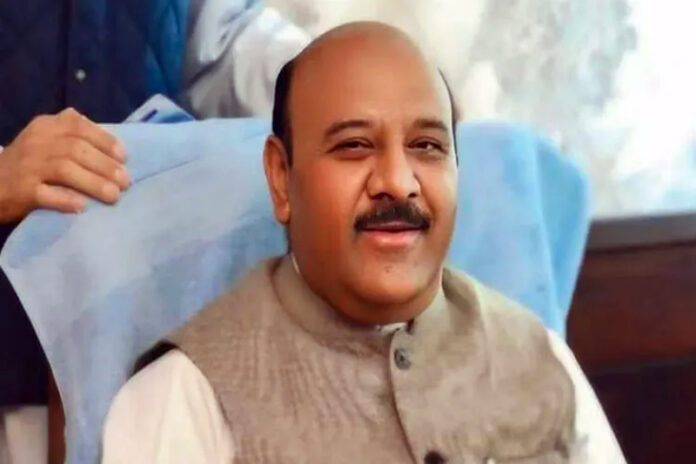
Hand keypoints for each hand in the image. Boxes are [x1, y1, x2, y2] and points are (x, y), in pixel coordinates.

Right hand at [0, 108, 129, 222]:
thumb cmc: (29, 163)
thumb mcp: (47, 140)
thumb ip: (75, 136)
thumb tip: (117, 147)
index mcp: (45, 126)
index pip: (78, 126)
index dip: (104, 141)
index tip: (124, 157)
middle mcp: (36, 142)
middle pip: (75, 149)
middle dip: (105, 166)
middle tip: (125, 182)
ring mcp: (27, 166)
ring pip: (64, 170)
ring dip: (93, 183)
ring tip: (114, 195)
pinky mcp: (20, 190)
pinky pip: (46, 194)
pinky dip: (66, 200)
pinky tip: (83, 207)